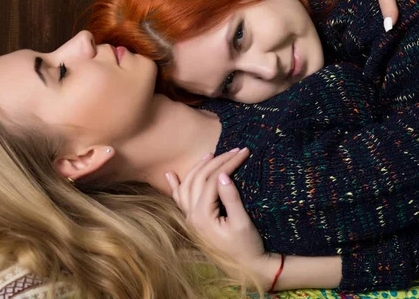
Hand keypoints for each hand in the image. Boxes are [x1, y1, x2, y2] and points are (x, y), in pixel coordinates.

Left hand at [166, 148, 274, 287]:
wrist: (246, 267)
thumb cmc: (247, 246)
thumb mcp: (242, 223)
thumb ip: (231, 199)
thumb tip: (224, 175)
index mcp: (202, 216)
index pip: (214, 180)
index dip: (229, 163)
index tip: (244, 152)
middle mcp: (191, 216)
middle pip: (200, 179)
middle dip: (217, 161)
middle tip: (235, 150)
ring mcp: (190, 219)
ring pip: (188, 186)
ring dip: (198, 168)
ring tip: (211, 155)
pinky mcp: (194, 221)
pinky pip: (180, 200)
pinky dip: (175, 186)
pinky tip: (171, 174)